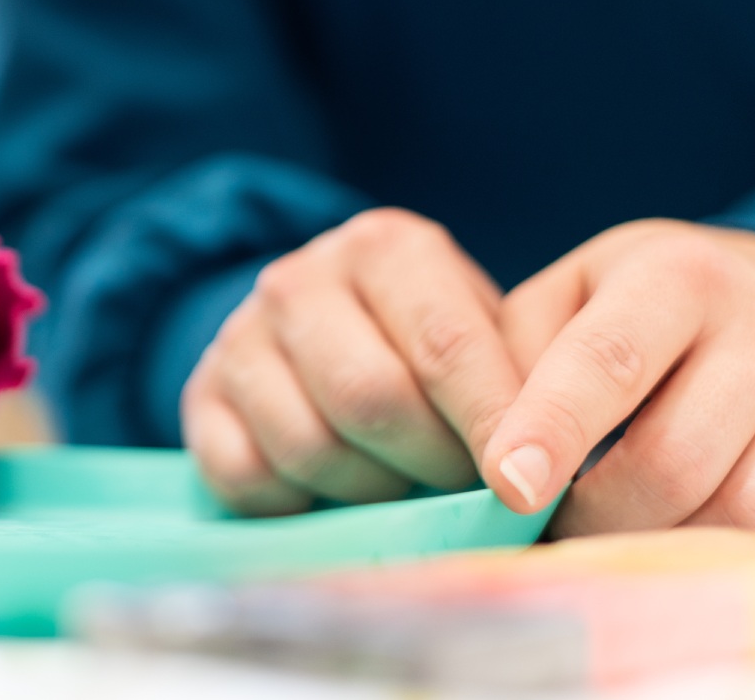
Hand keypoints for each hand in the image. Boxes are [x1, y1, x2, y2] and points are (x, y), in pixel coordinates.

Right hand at [181, 209, 522, 514]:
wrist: (323, 333)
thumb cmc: (432, 349)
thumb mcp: (483, 334)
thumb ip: (518, 382)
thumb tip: (555, 469)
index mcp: (385, 248)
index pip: (444, 342)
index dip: (492, 421)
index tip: (531, 485)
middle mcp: (301, 278)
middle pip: (372, 398)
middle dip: (431, 465)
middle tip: (465, 492)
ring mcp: (240, 336)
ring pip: (310, 446)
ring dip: (369, 492)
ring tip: (402, 491)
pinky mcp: (198, 397)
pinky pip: (246, 476)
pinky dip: (296, 507)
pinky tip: (330, 496)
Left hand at [483, 220, 754, 536]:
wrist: (740, 303)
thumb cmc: (614, 313)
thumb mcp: (553, 304)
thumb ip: (509, 365)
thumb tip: (495, 456)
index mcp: (676, 274)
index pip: (606, 360)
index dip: (552, 428)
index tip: (508, 485)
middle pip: (674, 460)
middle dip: (596, 515)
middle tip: (552, 529)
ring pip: (746, 514)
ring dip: (664, 549)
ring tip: (613, 541)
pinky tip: (711, 558)